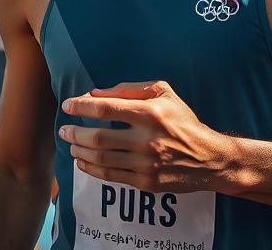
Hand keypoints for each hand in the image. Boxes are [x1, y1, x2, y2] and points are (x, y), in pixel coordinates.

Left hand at [59, 80, 234, 192]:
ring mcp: (145, 163)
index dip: (82, 107)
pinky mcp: (145, 182)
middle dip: (75, 132)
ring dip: (80, 151)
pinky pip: (111, 176)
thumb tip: (96, 93)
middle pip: (99, 137)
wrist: (208, 158)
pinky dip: (91, 169)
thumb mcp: (164, 93)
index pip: (106, 108)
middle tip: (63, 129)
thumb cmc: (183, 120)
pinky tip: (83, 161)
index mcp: (150, 112)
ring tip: (71, 144)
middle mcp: (146, 139)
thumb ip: (130, 90)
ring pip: (102, 159)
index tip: (68, 105)